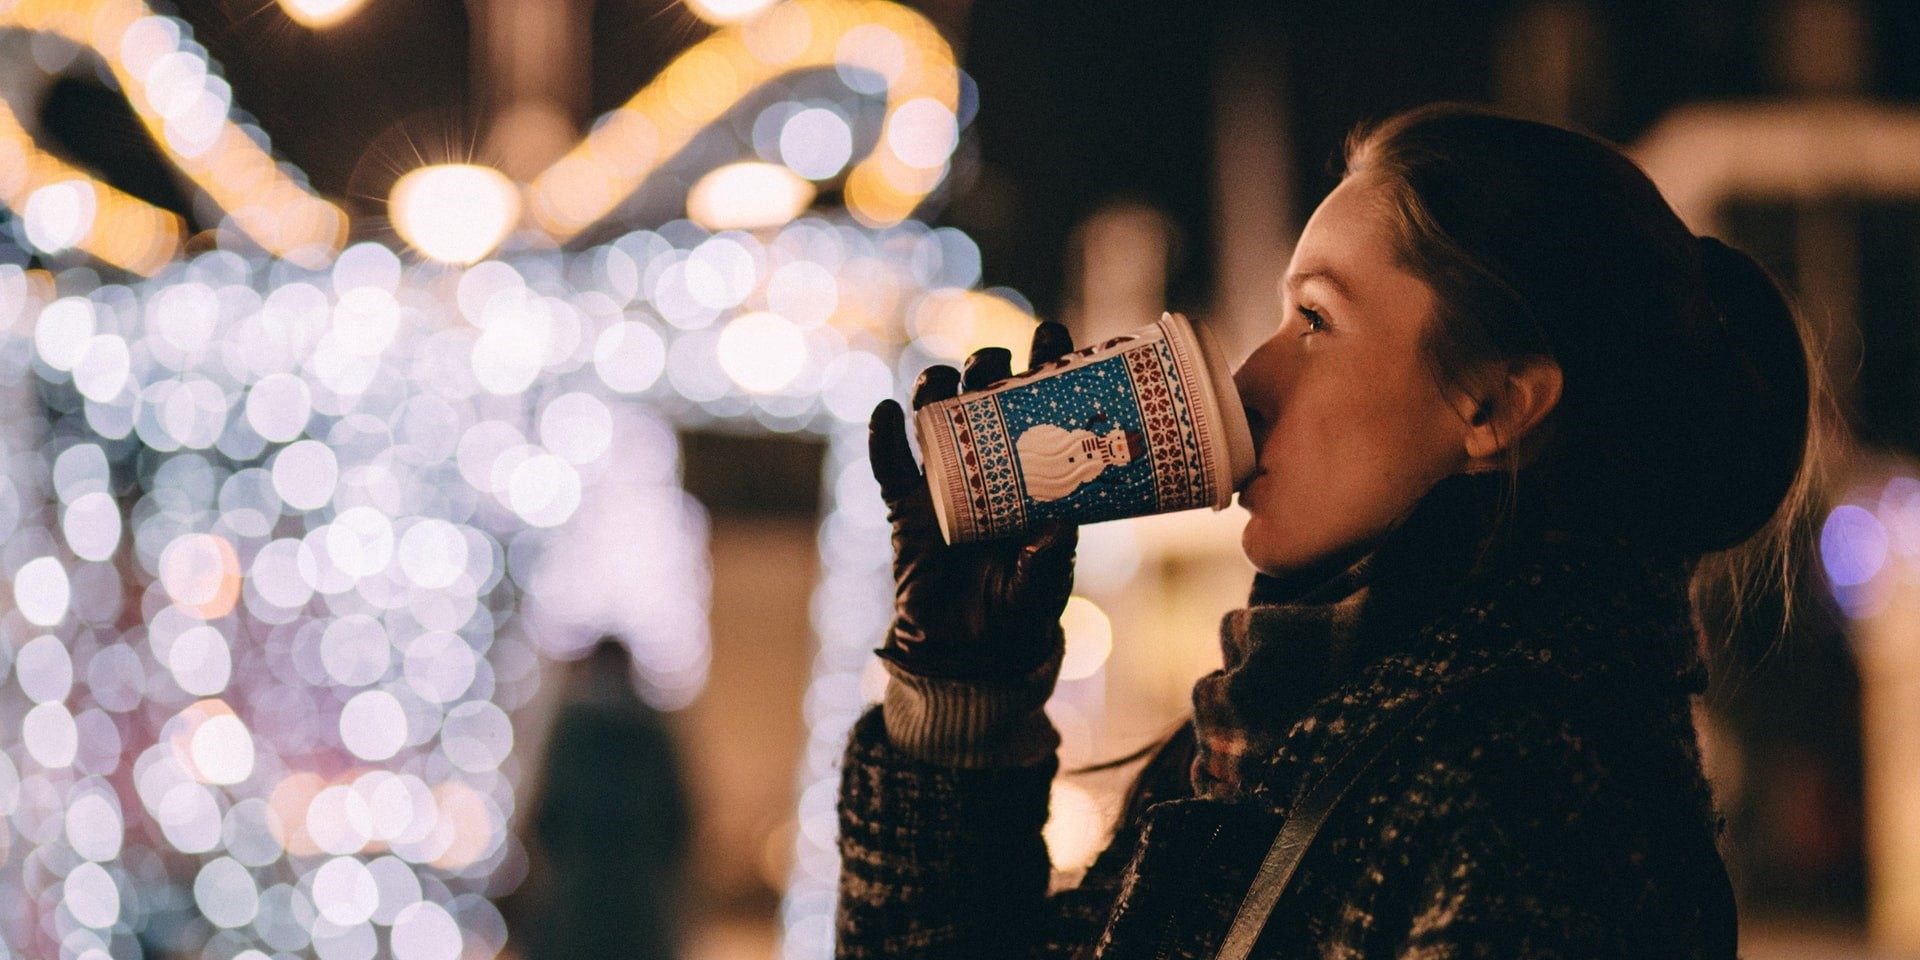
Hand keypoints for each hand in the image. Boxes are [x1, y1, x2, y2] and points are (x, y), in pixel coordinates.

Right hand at [867, 322, 1078, 681]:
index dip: (1044, 366)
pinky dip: (883, 439)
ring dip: (936, 390)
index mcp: (1031, 474)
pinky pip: (889, 467)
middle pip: (983, 399)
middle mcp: (987, 467)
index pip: (1040, 408)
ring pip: (935, 420)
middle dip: (987, 368)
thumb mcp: (1044, 583)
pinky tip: (886, 414)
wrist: (971, 653)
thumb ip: (1050, 556)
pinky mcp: (906, 510)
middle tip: (995, 362)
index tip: (1052, 336)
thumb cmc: (1019, 610)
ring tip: (942, 380)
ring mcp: (943, 484)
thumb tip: (1060, 522)